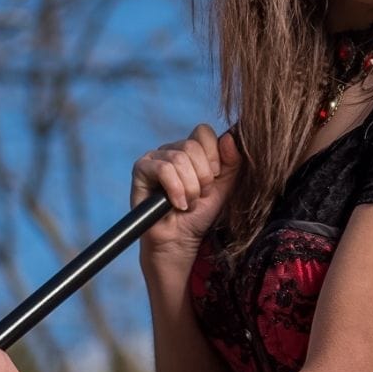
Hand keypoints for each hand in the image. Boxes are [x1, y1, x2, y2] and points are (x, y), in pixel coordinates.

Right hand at [131, 124, 242, 266]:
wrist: (181, 239)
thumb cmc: (201, 213)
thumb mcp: (225, 186)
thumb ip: (232, 162)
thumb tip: (229, 137)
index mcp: (191, 149)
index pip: (203, 132)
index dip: (213, 156)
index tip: (214, 179)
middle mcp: (172, 149)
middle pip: (191, 145)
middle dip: (202, 177)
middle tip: (200, 196)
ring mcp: (155, 158)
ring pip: (178, 158)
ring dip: (189, 187)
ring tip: (188, 204)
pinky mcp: (141, 170)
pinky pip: (162, 169)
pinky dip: (175, 189)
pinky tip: (178, 204)